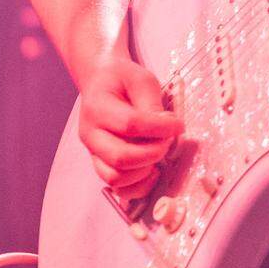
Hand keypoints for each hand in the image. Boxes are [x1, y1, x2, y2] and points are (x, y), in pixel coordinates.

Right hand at [76, 55, 182, 199]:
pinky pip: (117, 187)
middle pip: (120, 157)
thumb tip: (167, 128)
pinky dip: (138, 186)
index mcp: (97, 107)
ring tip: (159, 152)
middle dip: (153, 152)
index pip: (129, 124)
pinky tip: (152, 171)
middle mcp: (90, 134)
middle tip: (169, 141)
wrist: (101, 84)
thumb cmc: (120, 80)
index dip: (159, 128)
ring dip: (145, 171)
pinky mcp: (101, 164)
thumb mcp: (140, 80)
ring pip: (116, 177)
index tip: (178, 125)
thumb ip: (152, 104)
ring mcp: (93, 152)